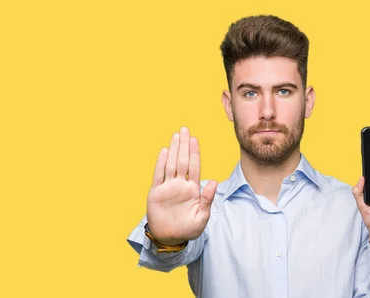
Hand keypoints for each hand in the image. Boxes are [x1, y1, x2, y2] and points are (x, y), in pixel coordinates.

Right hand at [146, 126, 217, 245]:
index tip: (194, 139)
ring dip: (173, 150)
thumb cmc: (188, 229)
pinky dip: (160, 163)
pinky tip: (164, 151)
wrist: (170, 238)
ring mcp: (168, 187)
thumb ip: (207, 199)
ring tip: (176, 135)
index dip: (194, 153)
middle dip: (184, 145)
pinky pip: (158, 175)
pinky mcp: (156, 192)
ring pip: (171, 164)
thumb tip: (213, 182)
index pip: (194, 167)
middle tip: (185, 129)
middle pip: (182, 161)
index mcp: (193, 189)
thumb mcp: (201, 217)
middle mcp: (180, 185)